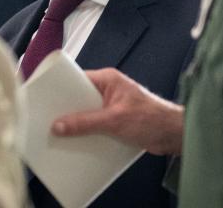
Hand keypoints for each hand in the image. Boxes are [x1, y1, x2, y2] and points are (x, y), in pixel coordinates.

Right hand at [51, 68, 183, 155]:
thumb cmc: (152, 118)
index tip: (47, 100)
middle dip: (68, 110)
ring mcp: (112, 106)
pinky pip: (96, 125)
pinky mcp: (116, 121)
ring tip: (62, 135)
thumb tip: (60, 125)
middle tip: (51, 121)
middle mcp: (109, 90)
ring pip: (87, 114)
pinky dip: (88, 133)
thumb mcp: (114, 120)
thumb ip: (86, 122)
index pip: (78, 80)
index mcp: (108, 79)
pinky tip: (79, 143)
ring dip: (78, 125)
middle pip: (80, 98)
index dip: (62, 90)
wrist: (174, 135)